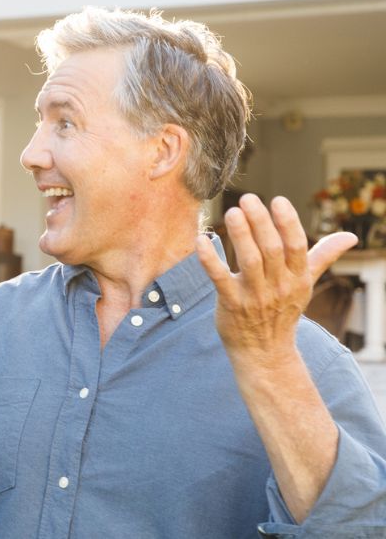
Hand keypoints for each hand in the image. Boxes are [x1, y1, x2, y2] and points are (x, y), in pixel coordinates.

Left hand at [197, 194, 357, 363]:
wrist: (265, 352)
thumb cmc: (284, 311)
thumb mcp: (305, 284)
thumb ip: (323, 257)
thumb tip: (350, 238)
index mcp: (298, 278)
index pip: (297, 246)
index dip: (288, 222)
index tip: (278, 200)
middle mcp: (278, 286)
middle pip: (271, 249)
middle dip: (260, 222)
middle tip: (247, 199)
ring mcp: (254, 296)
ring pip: (249, 260)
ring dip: (241, 235)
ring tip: (233, 212)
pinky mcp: (231, 304)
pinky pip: (219, 278)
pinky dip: (210, 259)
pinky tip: (201, 240)